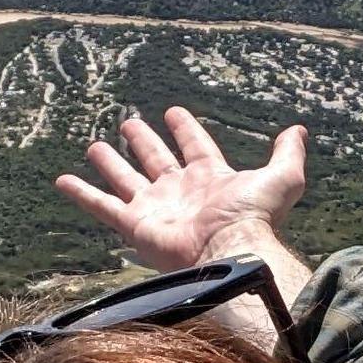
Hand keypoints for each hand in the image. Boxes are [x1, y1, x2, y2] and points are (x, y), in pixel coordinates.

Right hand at [56, 106, 308, 276]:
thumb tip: (298, 130)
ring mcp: (155, 208)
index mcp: (210, 179)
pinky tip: (63, 181)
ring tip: (93, 146)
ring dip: (110, 163)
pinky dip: (82, 194)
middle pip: (156, 160)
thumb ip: (288, 154)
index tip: (173, 111)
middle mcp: (180, 192)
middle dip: (144, 141)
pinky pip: (102, 206)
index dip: (186, 129)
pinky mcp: (135, 225)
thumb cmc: (255, 217)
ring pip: (126, 180)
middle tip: (129, 123)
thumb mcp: (281, 178)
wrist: (231, 250)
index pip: (195, 147)